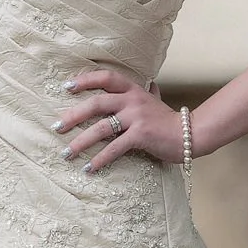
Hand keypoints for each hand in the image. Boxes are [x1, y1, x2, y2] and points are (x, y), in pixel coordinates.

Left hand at [52, 68, 185, 172]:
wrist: (190, 134)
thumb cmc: (169, 120)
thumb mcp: (157, 102)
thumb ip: (150, 92)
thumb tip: (151, 83)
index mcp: (133, 90)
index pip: (106, 78)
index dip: (85, 80)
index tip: (66, 87)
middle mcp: (132, 100)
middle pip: (96, 103)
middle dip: (73, 116)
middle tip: (57, 127)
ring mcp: (136, 117)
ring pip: (101, 128)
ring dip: (80, 142)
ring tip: (66, 153)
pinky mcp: (140, 136)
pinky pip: (114, 148)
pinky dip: (99, 160)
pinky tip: (88, 169)